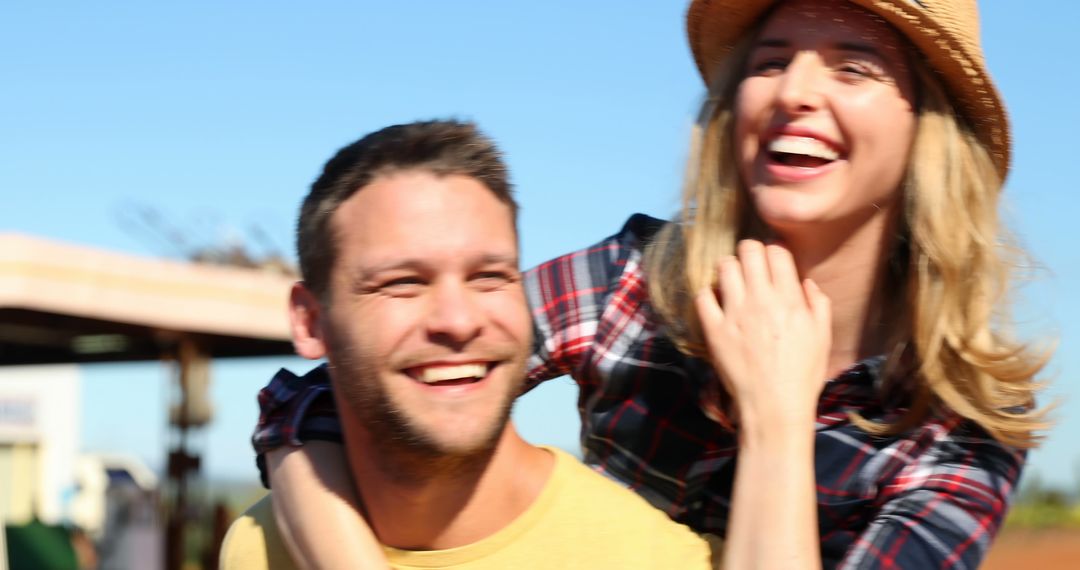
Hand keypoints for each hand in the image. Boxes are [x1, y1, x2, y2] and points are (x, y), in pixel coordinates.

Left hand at [694, 240, 830, 437]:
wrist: (774, 406)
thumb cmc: (802, 374)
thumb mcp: (823, 337)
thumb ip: (818, 303)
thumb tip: (804, 282)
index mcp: (790, 299)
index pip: (776, 252)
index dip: (773, 251)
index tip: (771, 260)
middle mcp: (761, 300)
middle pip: (748, 250)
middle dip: (750, 251)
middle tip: (750, 265)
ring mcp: (735, 313)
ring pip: (724, 266)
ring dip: (729, 268)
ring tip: (732, 281)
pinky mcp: (714, 330)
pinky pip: (703, 296)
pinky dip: (708, 294)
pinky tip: (716, 302)